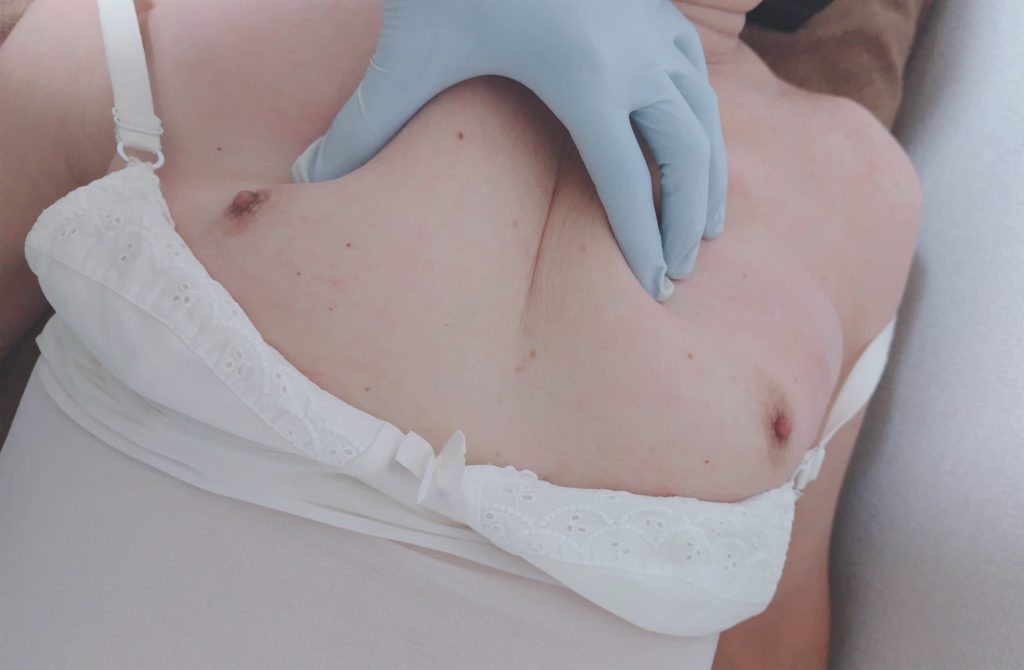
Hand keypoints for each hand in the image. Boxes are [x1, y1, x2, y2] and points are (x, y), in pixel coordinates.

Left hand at [292, 0, 726, 300]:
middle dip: (685, 221)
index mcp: (582, 76)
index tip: (652, 286)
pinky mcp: (656, 7)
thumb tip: (306, 176)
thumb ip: (364, 121)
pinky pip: (699, 78)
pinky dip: (704, 123)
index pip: (627, 180)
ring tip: (704, 226)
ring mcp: (653, 27)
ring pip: (705, 117)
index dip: (642, 240)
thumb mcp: (411, 51)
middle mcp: (634, 55)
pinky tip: (695, 146)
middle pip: (685, 156)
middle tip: (679, 270)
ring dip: (708, 176)